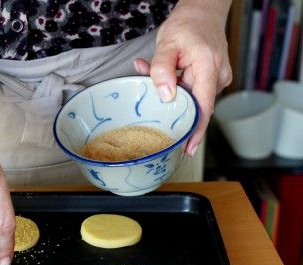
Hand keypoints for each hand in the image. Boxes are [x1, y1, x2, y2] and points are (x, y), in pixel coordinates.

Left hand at [133, 0, 231, 155]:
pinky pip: (191, 89)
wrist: (204, 10)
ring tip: (149, 70)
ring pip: (190, 97)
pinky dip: (174, 84)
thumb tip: (166, 96)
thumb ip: (162, 69)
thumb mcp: (167, 42)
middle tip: (148, 95)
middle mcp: (217, 76)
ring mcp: (217, 78)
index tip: (188, 148)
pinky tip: (163, 72)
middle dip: (170, 105)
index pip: (203, 107)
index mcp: (207, 68)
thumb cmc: (187, 24)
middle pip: (194, 104)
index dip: (196, 130)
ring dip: (168, 90)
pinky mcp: (212, 78)